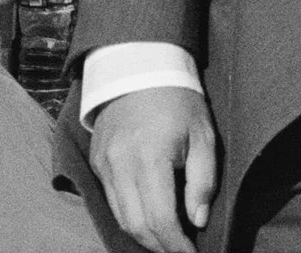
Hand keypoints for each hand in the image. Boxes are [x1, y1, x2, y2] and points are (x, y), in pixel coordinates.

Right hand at [89, 85, 218, 252]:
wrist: (140, 67)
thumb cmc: (179, 100)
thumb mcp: (203, 135)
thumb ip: (203, 180)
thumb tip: (198, 220)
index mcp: (150, 156)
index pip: (161, 219)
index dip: (177, 245)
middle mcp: (121, 164)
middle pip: (137, 226)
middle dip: (160, 247)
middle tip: (180, 250)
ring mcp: (104, 163)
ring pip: (121, 217)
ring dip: (144, 236)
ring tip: (167, 240)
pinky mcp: (97, 161)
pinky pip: (111, 201)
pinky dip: (129, 216)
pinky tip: (148, 219)